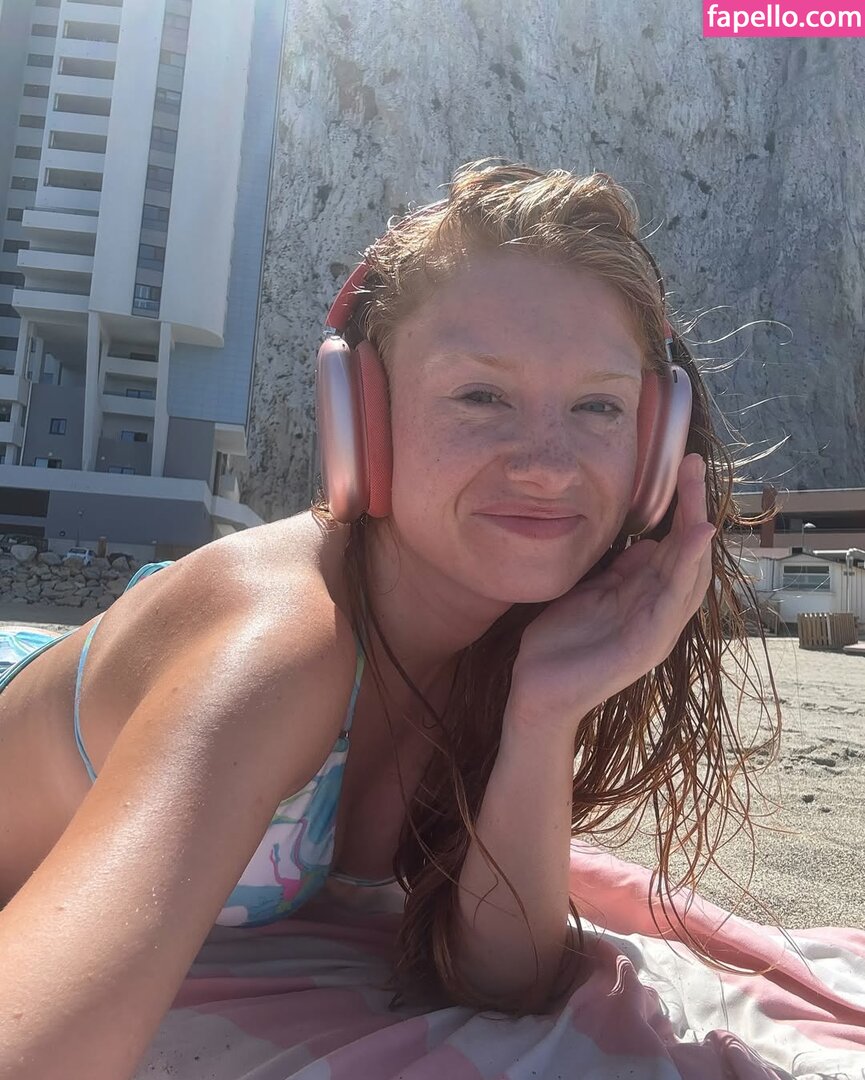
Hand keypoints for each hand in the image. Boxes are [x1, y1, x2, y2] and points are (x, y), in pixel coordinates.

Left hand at [507, 453, 715, 733]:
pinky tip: (690, 541)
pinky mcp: (646, 646)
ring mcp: (658, 630)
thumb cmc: (562, 643)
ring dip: (695, 534)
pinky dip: (685, 570)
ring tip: (698, 494)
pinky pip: (671, 602)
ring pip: (689, 576)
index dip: (683, 508)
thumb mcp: (592, 594)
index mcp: (648, 598)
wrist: (537, 691)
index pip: (676, 546)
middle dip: (694, 508)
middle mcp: (661, 612)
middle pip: (690, 554)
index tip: (682, 468)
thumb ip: (621, 572)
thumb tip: (647, 542)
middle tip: (692, 465)